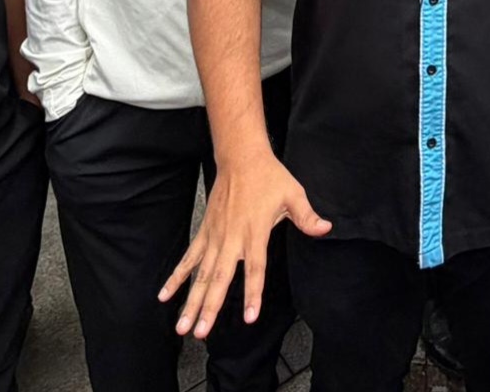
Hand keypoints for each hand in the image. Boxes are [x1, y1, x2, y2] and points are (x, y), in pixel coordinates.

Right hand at [158, 151, 330, 338]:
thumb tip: (325, 229)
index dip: (253, 293)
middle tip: (201, 332)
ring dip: (191, 301)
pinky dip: (176, 277)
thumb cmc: (269, 177)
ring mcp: (214, 237)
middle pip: (220, 279)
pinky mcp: (205, 232)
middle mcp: (231, 238)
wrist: (240, 157)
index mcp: (255, 232)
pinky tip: (164, 295)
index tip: (249, 317)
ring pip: (201, 275)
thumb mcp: (294, 194)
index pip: (255, 269)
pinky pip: (188, 259)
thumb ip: (307, 216)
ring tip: (182, 326)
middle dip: (210, 307)